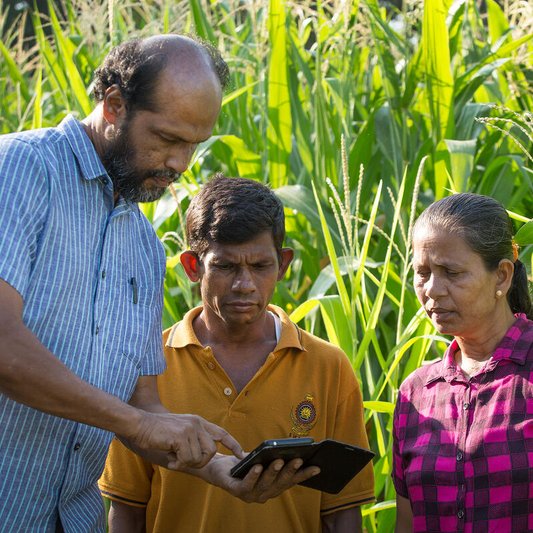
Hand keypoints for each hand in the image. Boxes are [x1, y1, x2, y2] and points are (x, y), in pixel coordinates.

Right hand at [127, 412, 243, 468]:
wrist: (139, 424)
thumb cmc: (156, 432)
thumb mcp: (179, 433)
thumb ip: (192, 442)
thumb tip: (201, 459)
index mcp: (198, 422)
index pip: (221, 433)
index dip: (233, 444)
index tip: (241, 454)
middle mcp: (197, 423)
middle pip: (212, 451)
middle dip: (200, 462)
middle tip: (184, 462)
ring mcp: (190, 428)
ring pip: (200, 457)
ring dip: (187, 463)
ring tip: (174, 458)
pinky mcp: (182, 436)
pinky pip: (188, 459)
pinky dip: (178, 464)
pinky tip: (170, 458)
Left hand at [202, 453, 320, 502]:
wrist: (219, 468)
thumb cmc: (245, 463)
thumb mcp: (263, 459)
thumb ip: (275, 458)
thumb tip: (293, 449)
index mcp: (272, 488)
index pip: (291, 482)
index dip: (303, 475)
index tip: (317, 467)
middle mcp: (264, 495)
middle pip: (279, 483)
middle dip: (289, 471)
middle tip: (298, 459)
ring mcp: (250, 495)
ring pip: (264, 484)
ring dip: (272, 472)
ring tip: (278, 460)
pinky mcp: (236, 490)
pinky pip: (246, 484)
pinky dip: (253, 475)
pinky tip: (257, 465)